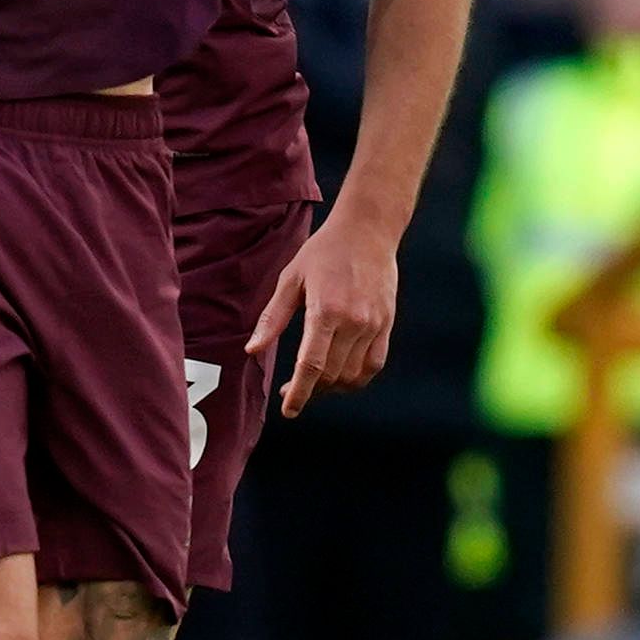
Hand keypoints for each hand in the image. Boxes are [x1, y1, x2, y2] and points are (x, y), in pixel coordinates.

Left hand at [250, 207, 398, 416]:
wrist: (368, 230)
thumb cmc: (324, 251)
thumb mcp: (291, 278)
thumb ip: (273, 318)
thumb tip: (252, 350)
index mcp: (325, 310)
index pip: (311, 365)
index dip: (299, 393)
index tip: (288, 410)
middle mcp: (353, 322)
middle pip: (330, 375)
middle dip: (309, 390)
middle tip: (291, 391)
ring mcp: (374, 324)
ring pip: (352, 375)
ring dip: (331, 387)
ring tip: (314, 383)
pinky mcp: (387, 324)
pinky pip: (373, 364)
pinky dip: (356, 378)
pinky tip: (340, 376)